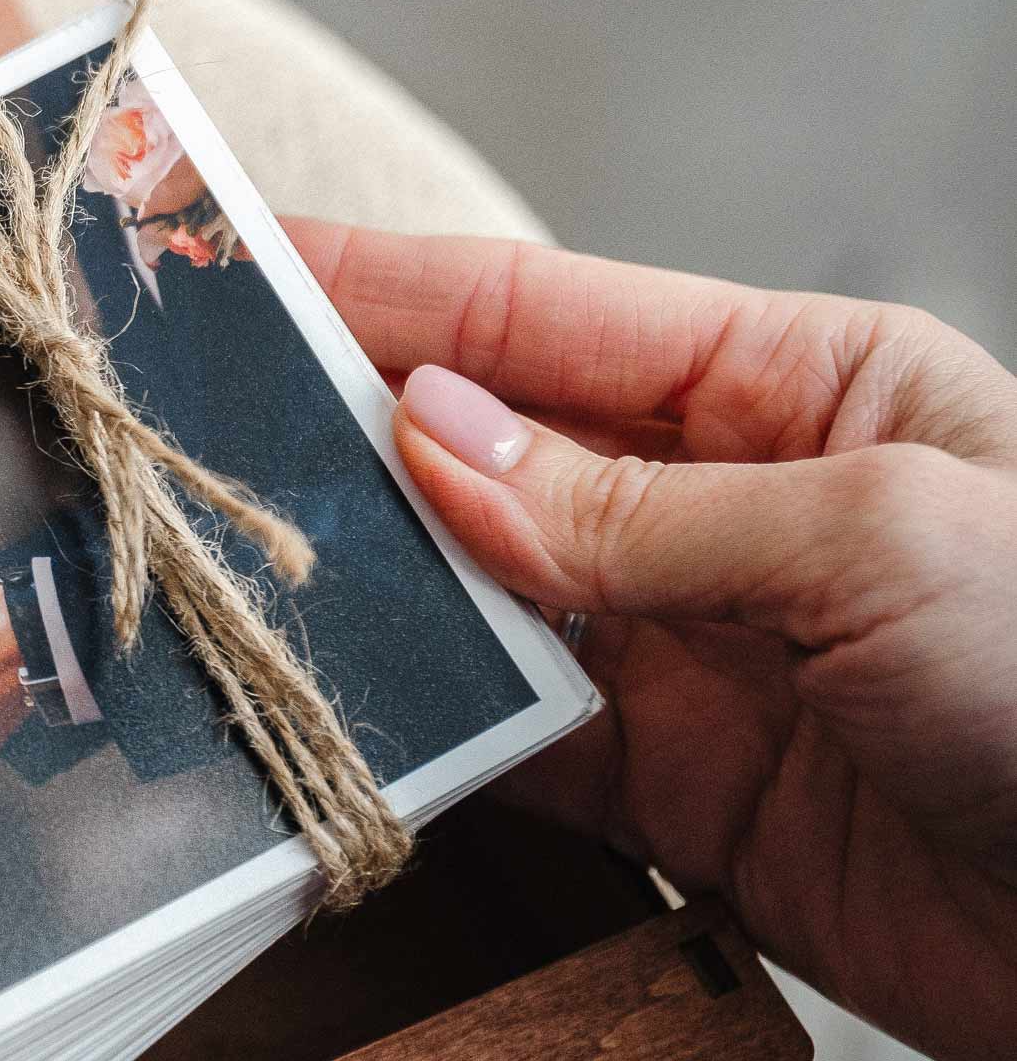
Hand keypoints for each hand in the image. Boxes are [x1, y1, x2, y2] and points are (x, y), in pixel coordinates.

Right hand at [294, 219, 1016, 1060]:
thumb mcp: (874, 540)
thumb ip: (633, 506)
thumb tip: (429, 439)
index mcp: (800, 388)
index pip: (540, 317)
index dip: (381, 289)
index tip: (238, 265)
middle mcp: (726, 509)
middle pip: (487, 452)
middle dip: (341, 436)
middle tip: (187, 429)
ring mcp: (693, 654)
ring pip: (477, 599)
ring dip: (366, 589)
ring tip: (228, 568)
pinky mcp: (679, 795)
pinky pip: (512, 743)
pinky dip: (422, 730)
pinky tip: (340, 706)